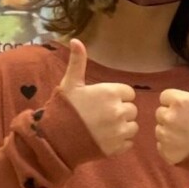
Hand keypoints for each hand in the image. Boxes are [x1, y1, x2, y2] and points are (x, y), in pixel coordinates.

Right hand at [58, 39, 137, 155]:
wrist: (56, 139)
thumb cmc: (64, 108)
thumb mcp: (70, 83)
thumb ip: (78, 62)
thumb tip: (75, 40)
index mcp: (110, 93)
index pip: (128, 93)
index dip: (118, 97)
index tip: (104, 101)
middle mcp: (119, 110)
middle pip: (132, 109)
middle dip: (120, 111)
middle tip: (102, 116)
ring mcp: (120, 130)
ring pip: (132, 126)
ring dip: (123, 127)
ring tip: (105, 128)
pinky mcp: (118, 147)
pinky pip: (129, 142)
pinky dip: (121, 142)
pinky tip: (106, 138)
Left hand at [155, 55, 188, 164]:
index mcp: (179, 101)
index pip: (166, 97)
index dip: (177, 103)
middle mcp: (168, 116)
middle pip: (161, 112)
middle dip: (172, 116)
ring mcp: (165, 135)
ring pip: (160, 128)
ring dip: (170, 131)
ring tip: (187, 135)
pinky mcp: (164, 150)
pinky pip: (161, 144)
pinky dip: (170, 145)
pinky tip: (184, 146)